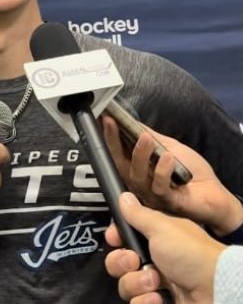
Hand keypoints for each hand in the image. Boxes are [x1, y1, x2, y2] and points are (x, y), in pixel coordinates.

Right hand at [102, 116, 242, 235]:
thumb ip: (152, 137)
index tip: (103, 118)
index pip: (118, 151)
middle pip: (119, 164)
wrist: (216, 194)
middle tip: (111, 122)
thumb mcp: (170, 147)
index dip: (108, 136)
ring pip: (137, 175)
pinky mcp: (167, 203)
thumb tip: (131, 122)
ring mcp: (151, 194)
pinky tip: (169, 158)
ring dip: (140, 154)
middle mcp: (139, 182)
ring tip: (146, 139)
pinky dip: (162, 171)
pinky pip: (159, 187)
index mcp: (138, 168)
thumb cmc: (193, 172)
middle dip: (112, 142)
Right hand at [104, 192, 223, 303]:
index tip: (114, 239)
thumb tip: (124, 197)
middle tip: (135, 260)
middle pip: (119, 262)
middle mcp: (154, 260)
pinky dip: (144, 300)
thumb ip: (138, 213)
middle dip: (122, 262)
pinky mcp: (159, 302)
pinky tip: (158, 297)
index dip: (116, 238)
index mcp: (155, 238)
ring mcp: (157, 284)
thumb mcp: (161, 227)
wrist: (215, 289)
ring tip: (155, 281)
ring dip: (136, 282)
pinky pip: (137, 302)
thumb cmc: (193, 254)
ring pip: (125, 284)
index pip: (124, 237)